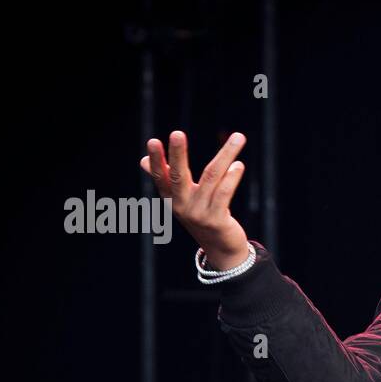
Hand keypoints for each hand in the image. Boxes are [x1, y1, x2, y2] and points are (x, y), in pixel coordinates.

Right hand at [140, 130, 249, 269]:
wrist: (221, 249)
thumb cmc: (201, 216)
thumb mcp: (181, 199)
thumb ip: (166, 179)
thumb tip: (142, 160)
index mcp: (171, 199)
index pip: (161, 176)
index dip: (157, 160)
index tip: (153, 141)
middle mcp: (182, 206)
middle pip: (178, 176)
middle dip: (178, 154)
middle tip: (177, 133)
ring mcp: (199, 214)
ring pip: (211, 178)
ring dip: (226, 155)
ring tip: (238, 137)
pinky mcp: (217, 221)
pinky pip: (224, 193)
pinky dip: (232, 177)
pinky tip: (238, 164)